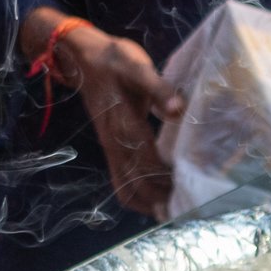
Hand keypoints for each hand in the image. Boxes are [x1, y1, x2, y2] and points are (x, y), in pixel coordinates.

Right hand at [22, 9, 183, 217]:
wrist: (82, 57)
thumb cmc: (114, 60)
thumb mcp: (137, 66)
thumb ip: (158, 88)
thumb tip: (178, 109)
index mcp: (124, 123)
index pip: (147, 160)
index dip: (166, 179)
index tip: (188, 192)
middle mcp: (114, 141)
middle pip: (136, 180)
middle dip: (160, 197)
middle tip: (188, 209)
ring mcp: (110, 146)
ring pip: (126, 184)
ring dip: (148, 201)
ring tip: (174, 212)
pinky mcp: (110, 147)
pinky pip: (119, 179)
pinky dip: (135, 195)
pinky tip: (153, 203)